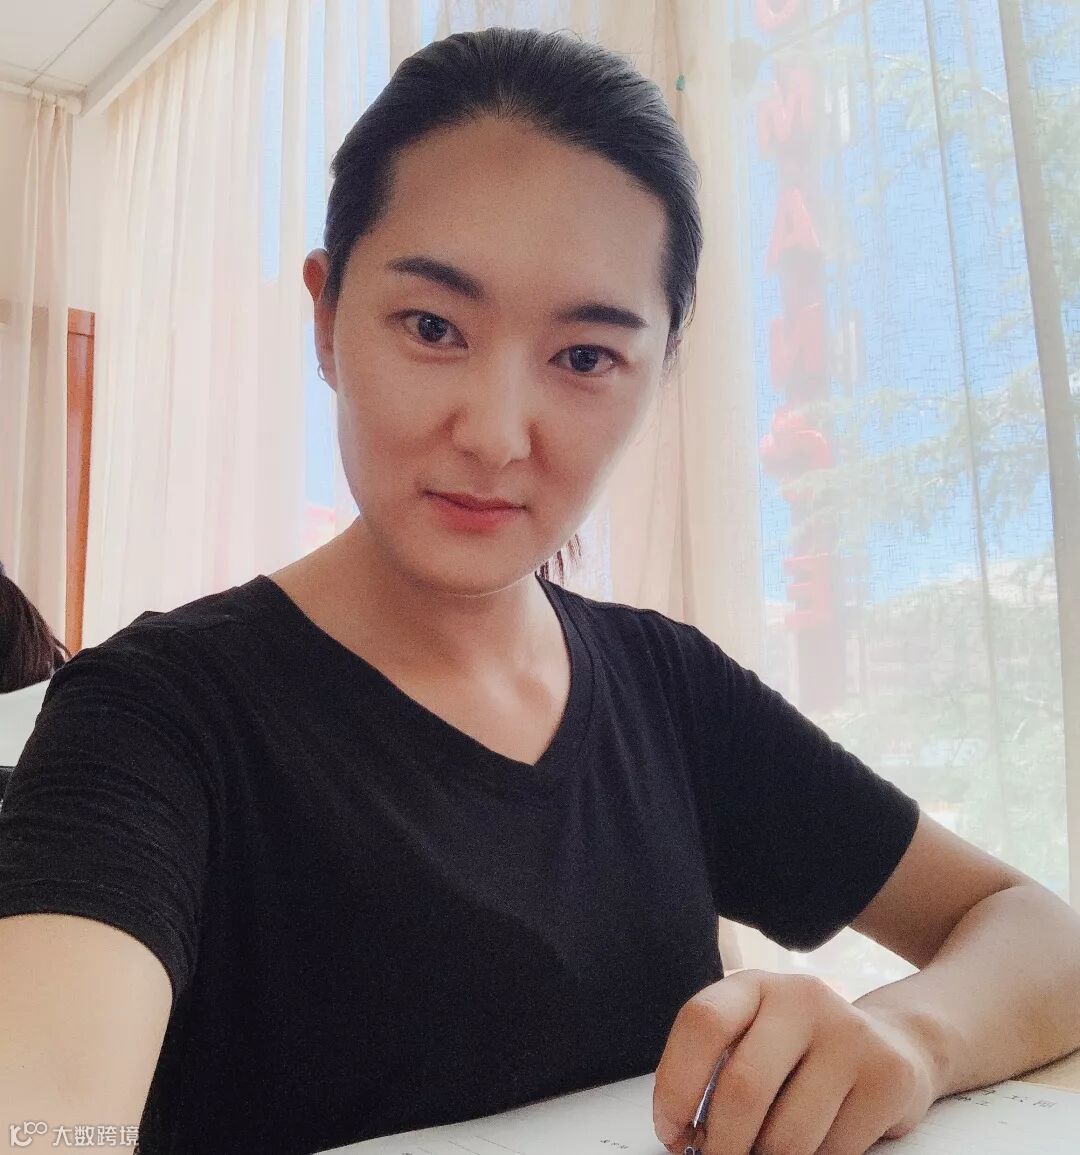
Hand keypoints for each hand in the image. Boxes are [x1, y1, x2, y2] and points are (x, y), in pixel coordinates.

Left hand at [652, 970, 939, 1154]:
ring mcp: (849, 1033)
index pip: (702, 1022)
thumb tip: (681, 1136)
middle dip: (721, 1145)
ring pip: (788, 1135)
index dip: (676, 1084)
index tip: (671, 1130)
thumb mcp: (754, 1039)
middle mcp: (801, 998)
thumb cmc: (800, 1054)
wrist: (891, 1044)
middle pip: (743, 1087)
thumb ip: (719, 1070)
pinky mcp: (888, 1074)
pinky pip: (834, 1152)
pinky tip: (812, 1149)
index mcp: (754, 986)